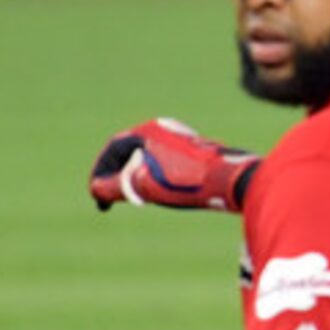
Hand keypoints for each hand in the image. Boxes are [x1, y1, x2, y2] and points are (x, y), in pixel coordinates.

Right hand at [90, 119, 257, 212]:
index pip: (112, 151)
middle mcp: (163, 131)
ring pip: (147, 159)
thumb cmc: (186, 180)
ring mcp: (181, 140)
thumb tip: (97, 187)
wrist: (232, 178)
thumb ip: (115, 186)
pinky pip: (164, 163)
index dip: (100, 173)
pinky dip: (153, 177)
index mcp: (147, 131)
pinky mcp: (196, 151)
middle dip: (115, 175)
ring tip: (132, 198)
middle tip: (109, 198)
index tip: (96, 194)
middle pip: (129, 153)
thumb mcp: (143, 186)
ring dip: (135, 177)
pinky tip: (158, 193)